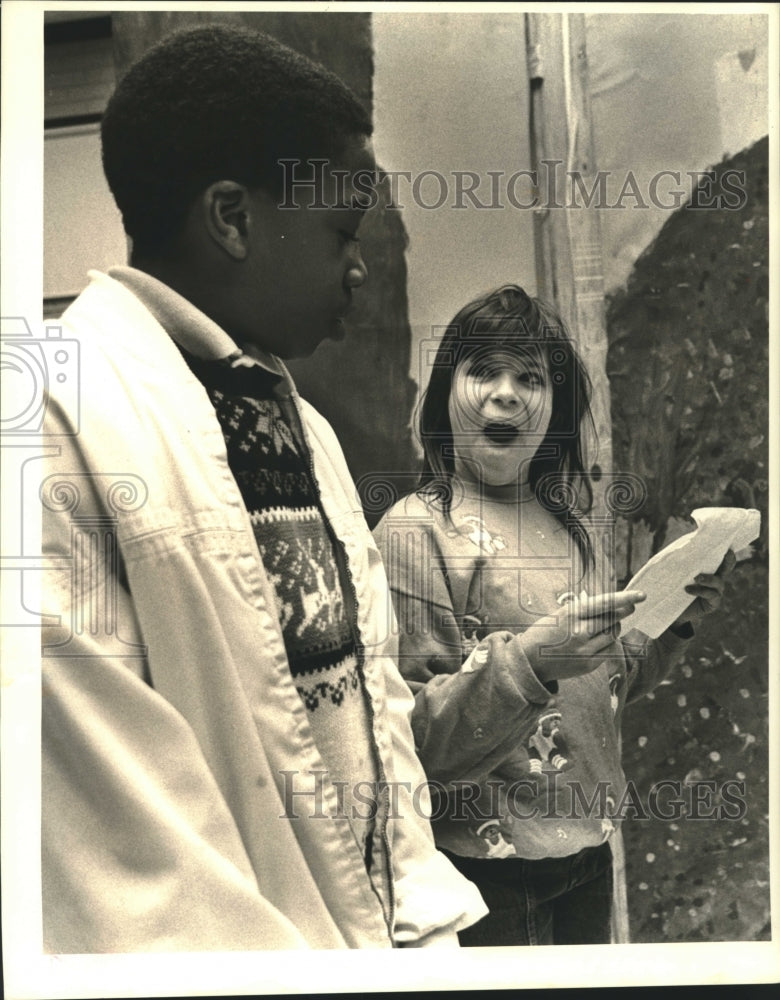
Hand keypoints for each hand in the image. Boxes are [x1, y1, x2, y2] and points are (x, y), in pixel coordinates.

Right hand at [516, 590, 645, 683]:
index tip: (641, 595)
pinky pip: (609, 650)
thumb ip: (584, 610)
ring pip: (613, 634)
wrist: (529, 660)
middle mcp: (580, 632)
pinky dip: (608, 642)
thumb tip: (611, 604)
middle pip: (614, 619)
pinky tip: (597, 640)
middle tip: (628, 608)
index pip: (605, 603)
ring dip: (614, 627)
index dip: (625, 598)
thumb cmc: (546, 631)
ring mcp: (585, 650)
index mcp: (572, 614)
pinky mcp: (588, 664)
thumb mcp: (561, 614)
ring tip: (603, 626)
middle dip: (623, 612)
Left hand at [674, 548, 735, 626]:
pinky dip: (699, 591)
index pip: (720, 558)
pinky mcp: (713, 603)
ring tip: (696, 578)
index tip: (726, 543)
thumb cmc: (673, 586)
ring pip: (718, 582)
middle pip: (727, 568)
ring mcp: (716, 592)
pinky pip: (711, 595)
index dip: (726, 551)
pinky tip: (687, 590)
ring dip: (708, 579)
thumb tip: (677, 546)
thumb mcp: (676, 572)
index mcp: (709, 569)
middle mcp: (716, 579)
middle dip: (728, 560)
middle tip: (727, 553)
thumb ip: (680, 561)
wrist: (669, 608)